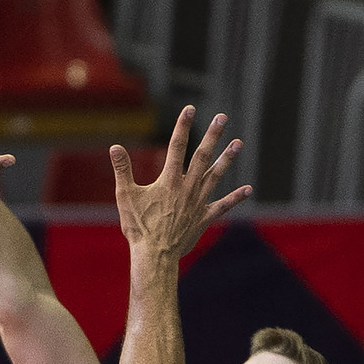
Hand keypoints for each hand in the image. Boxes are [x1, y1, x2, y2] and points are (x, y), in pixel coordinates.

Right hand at [112, 105, 251, 260]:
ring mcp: (198, 202)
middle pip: (202, 156)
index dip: (182, 127)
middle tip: (222, 117)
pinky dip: (235, 198)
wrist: (155, 254)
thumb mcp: (125, 196)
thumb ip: (123, 170)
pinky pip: (222, 206)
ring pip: (215, 176)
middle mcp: (187, 187)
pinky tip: (248, 189)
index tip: (189, 109)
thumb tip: (115, 147)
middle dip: (212, 135)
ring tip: (238, 144)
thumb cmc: (138, 226)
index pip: (177, 147)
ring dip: (227, 159)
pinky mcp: (203, 218)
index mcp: (169, 180)